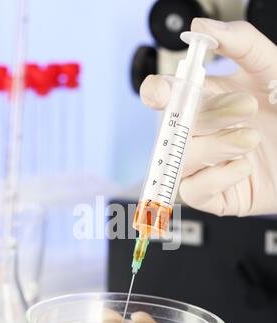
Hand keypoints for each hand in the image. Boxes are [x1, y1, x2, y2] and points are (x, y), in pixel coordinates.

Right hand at [140, 19, 276, 216]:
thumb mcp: (272, 70)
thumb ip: (241, 43)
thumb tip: (201, 27)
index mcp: (209, 102)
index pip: (166, 98)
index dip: (156, 94)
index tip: (161, 92)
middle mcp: (203, 134)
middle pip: (172, 129)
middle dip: (206, 116)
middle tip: (247, 106)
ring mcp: (207, 167)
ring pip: (180, 162)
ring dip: (214, 147)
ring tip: (251, 138)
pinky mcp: (215, 197)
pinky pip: (193, 192)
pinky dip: (217, 178)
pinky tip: (245, 166)